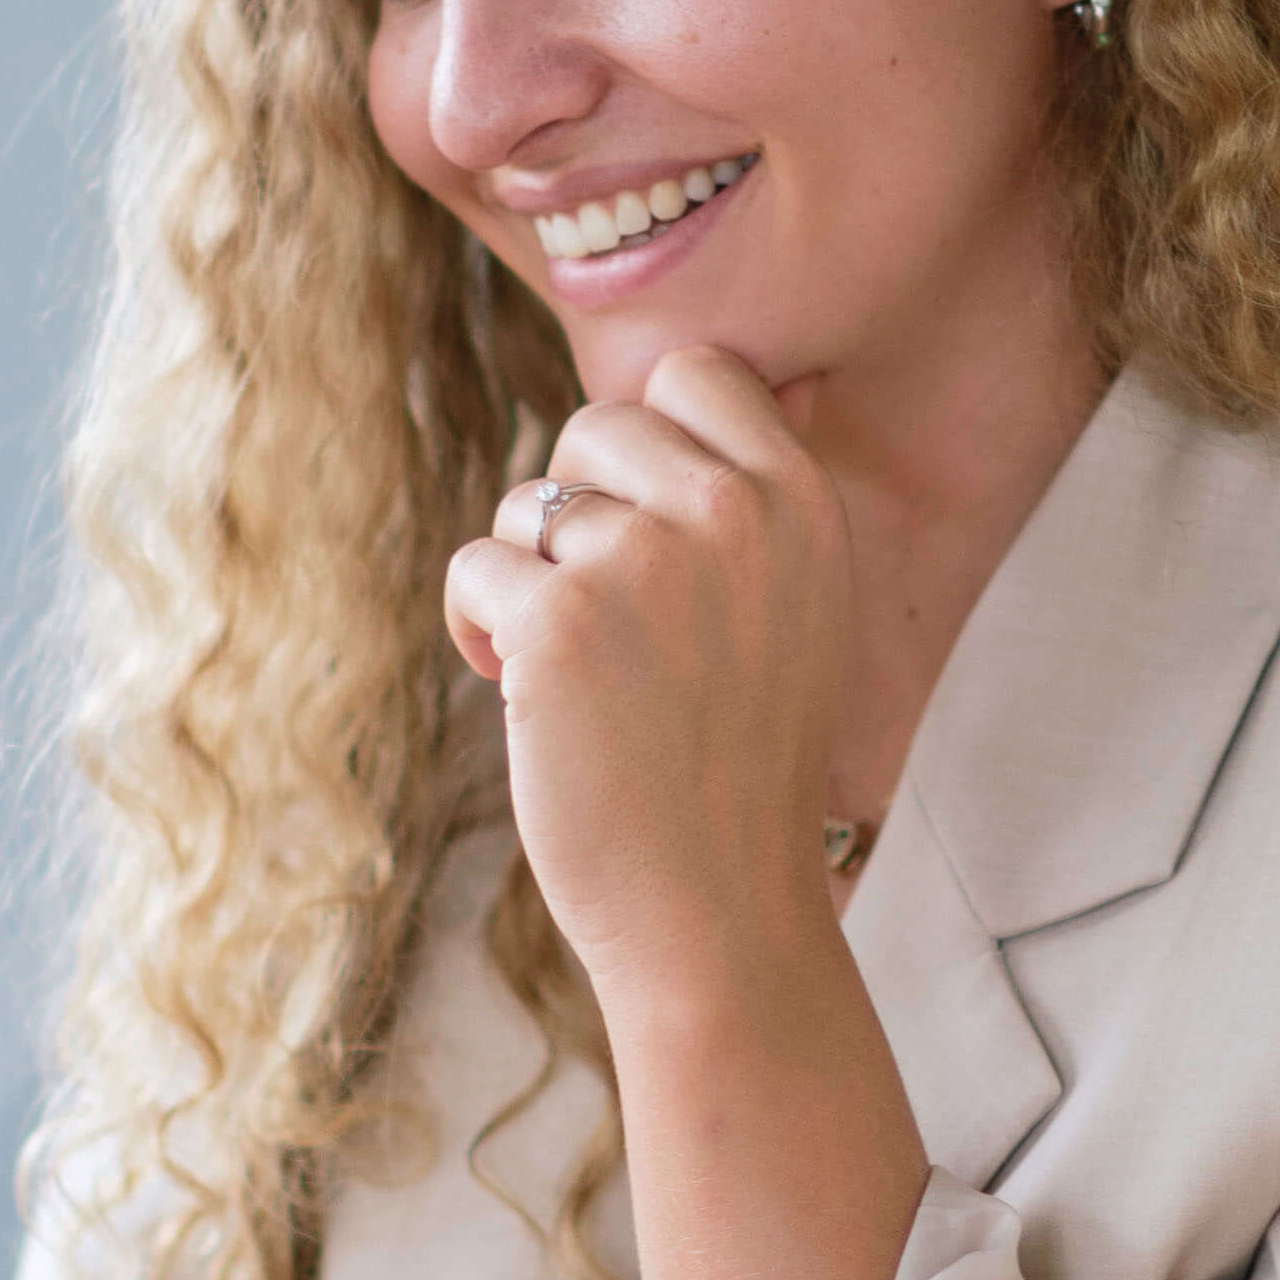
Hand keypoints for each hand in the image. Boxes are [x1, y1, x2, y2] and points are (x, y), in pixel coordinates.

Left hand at [444, 344, 853, 999]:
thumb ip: (771, 491)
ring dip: (527, 582)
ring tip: (579, 674)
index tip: (649, 529)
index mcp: (801, 502)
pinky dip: (478, 628)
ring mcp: (643, 564)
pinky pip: (474, 568)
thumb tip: (775, 374)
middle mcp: (730, 514)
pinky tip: (524, 698)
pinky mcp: (557, 624)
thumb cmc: (745, 759)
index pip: (697, 371)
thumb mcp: (805, 605)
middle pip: (595, 425)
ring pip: (526, 504)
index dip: (648, 442)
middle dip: (577, 512)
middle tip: (608, 617)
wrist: (718, 908)